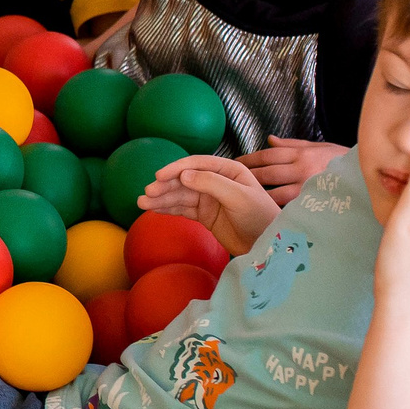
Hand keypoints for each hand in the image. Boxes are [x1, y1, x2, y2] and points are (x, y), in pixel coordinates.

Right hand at [137, 154, 279, 255]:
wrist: (268, 245)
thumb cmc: (260, 216)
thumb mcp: (238, 197)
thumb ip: (212, 183)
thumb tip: (183, 175)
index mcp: (228, 170)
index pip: (197, 164)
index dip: (176, 168)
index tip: (158, 176)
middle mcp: (216, 181)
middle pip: (184, 180)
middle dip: (165, 186)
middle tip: (147, 194)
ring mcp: (209, 199)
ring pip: (180, 195)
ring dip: (161, 198)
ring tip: (141, 203)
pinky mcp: (205, 215)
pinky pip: (182, 209)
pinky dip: (167, 209)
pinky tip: (154, 210)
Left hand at [239, 139, 348, 205]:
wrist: (365, 176)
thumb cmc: (340, 160)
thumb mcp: (317, 147)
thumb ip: (292, 144)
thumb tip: (270, 139)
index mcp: (301, 154)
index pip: (268, 155)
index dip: (249, 159)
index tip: (235, 162)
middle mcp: (302, 170)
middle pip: (267, 173)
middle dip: (247, 176)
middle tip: (228, 179)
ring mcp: (307, 188)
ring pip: (275, 192)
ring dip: (257, 195)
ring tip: (240, 197)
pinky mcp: (313, 204)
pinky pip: (289, 207)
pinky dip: (275, 209)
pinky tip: (262, 212)